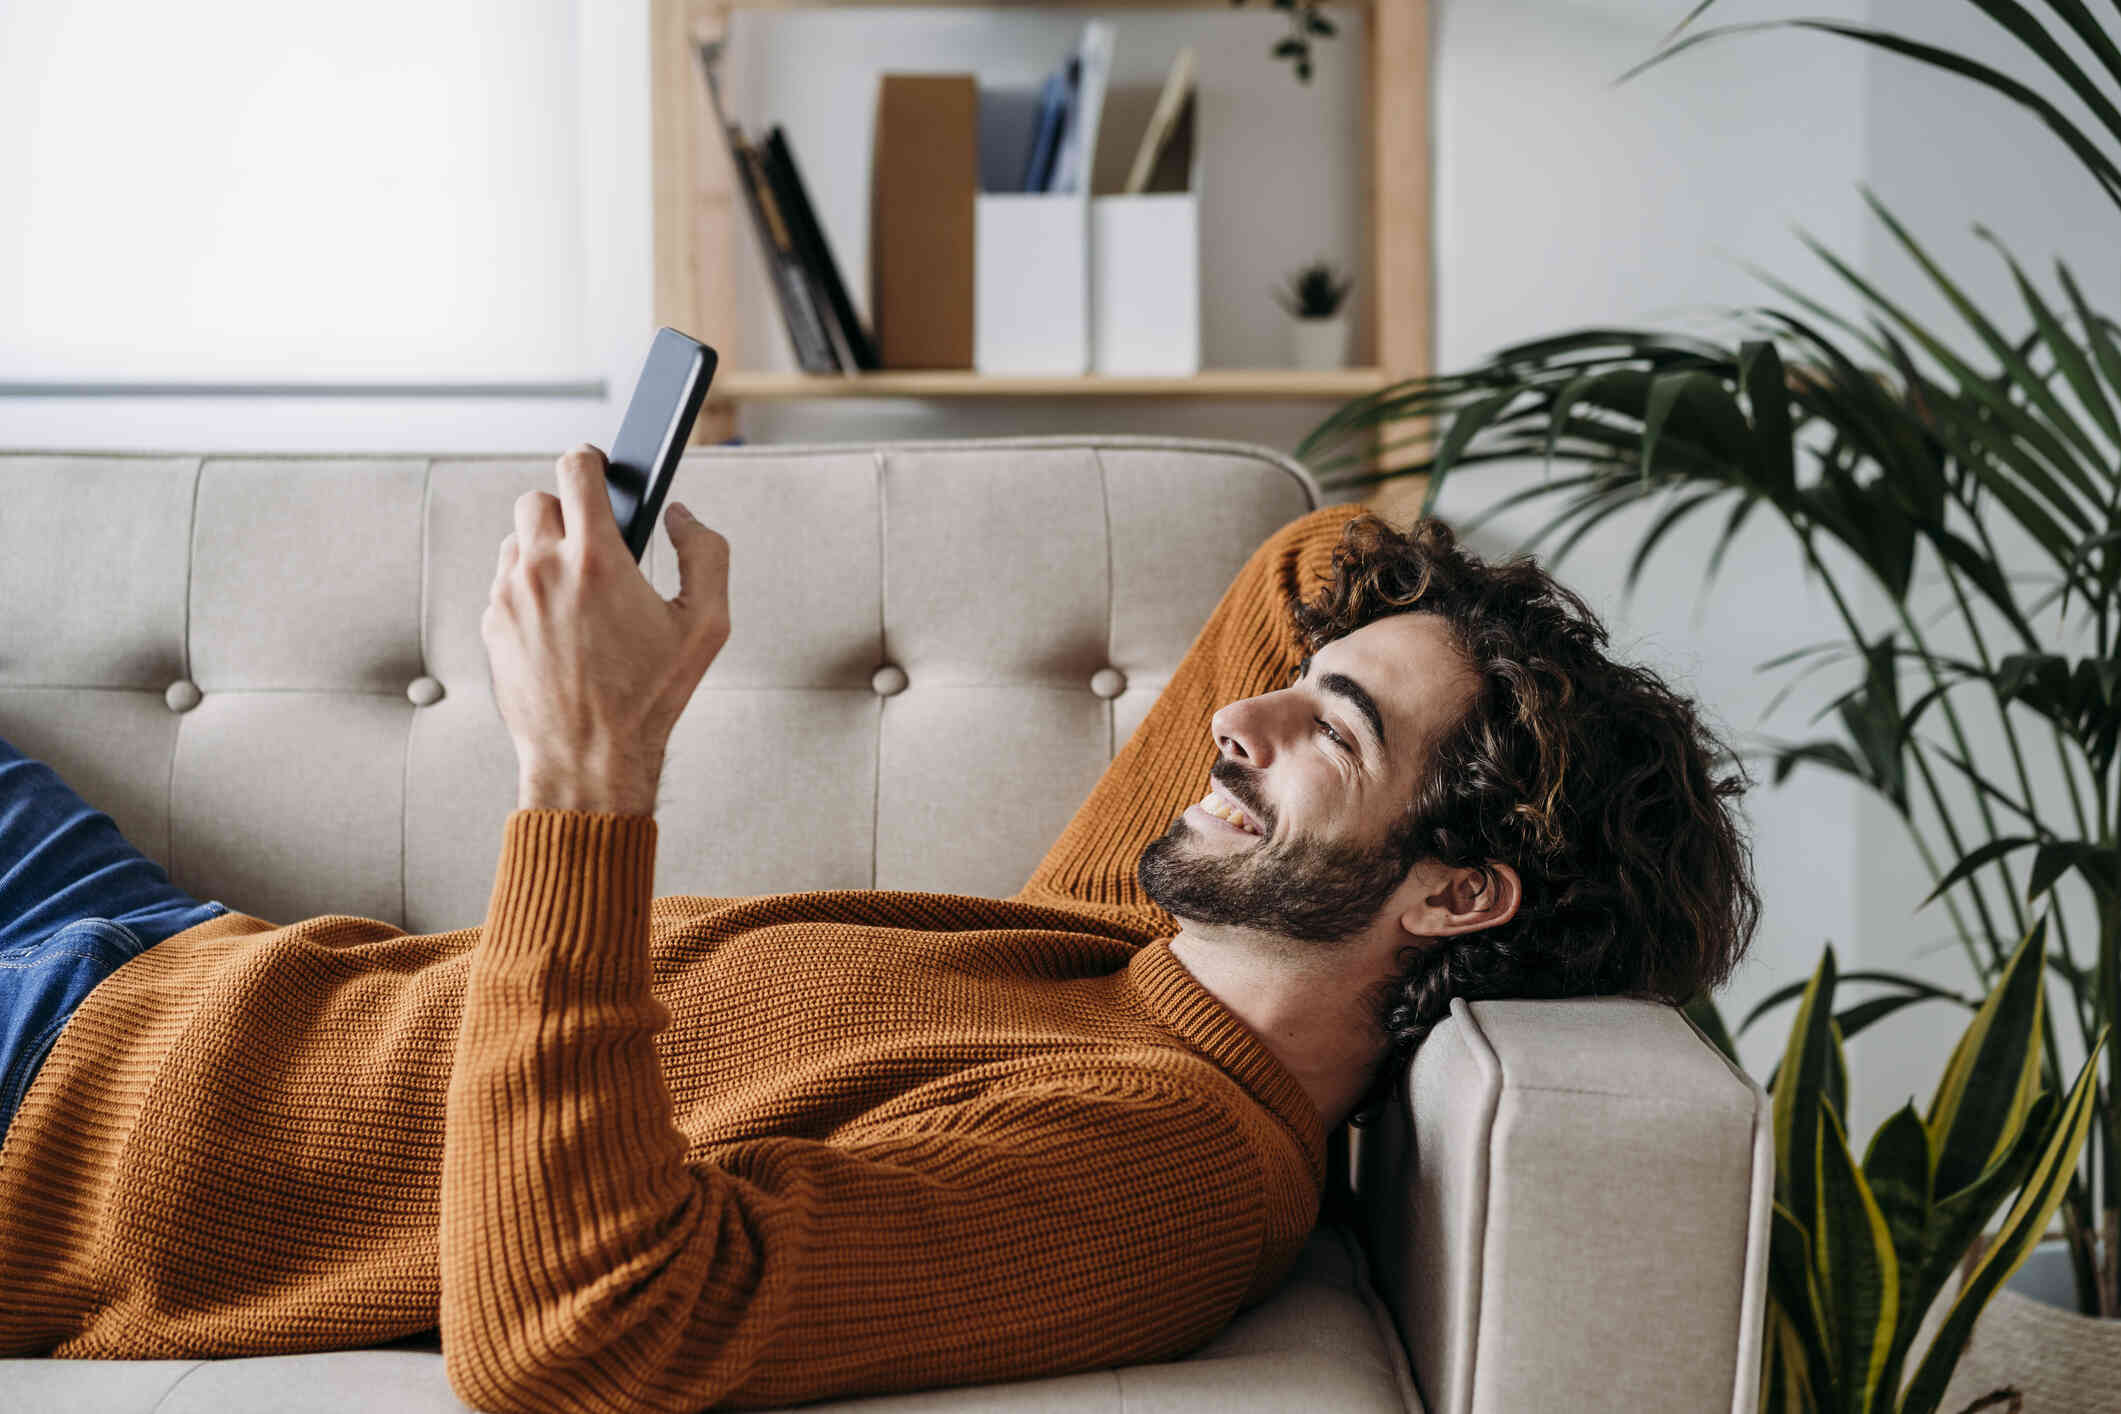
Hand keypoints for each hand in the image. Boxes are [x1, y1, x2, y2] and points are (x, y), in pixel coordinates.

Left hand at [482, 444, 730, 814]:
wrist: (589, 758)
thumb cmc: (649, 697)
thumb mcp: (706, 626)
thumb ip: (706, 555)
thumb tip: (684, 519)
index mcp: (596, 559)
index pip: (576, 469)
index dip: (591, 460)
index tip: (599, 467)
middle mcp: (543, 570)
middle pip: (538, 499)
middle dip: (567, 510)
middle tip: (595, 541)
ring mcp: (509, 597)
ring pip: (517, 542)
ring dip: (545, 551)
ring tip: (579, 590)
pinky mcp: (491, 625)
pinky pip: (505, 584)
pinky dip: (529, 590)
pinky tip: (560, 624)